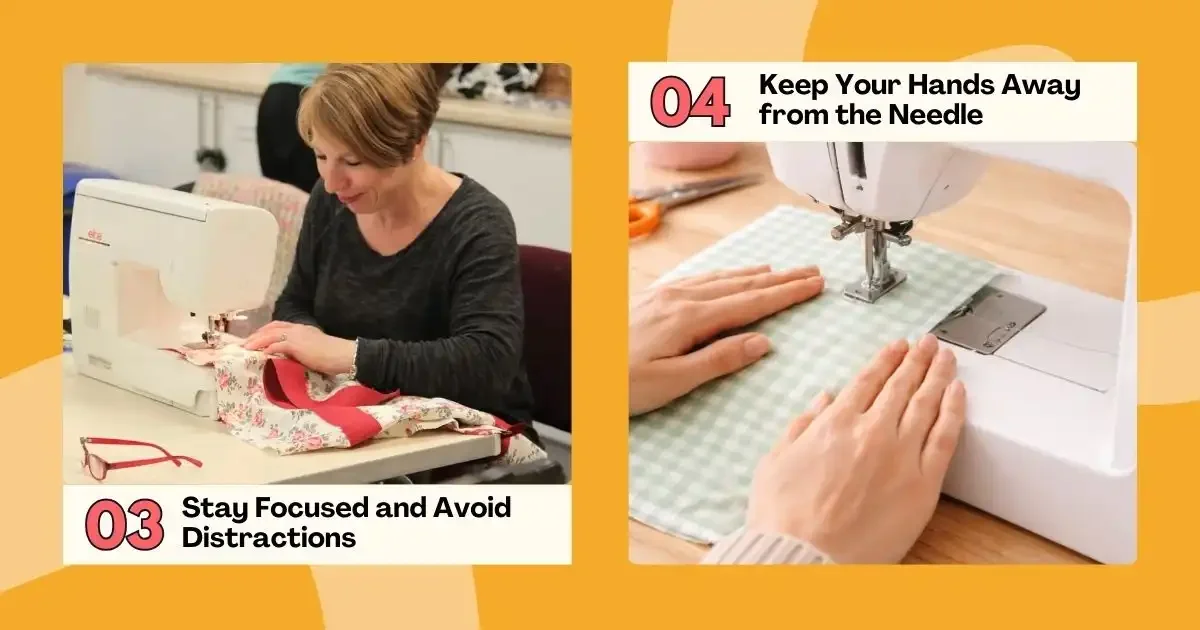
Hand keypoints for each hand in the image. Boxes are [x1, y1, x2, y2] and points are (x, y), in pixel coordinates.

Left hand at [242, 321, 356, 374]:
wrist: (342, 354)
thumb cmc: (332, 356)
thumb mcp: (314, 348)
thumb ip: (300, 349)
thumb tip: (288, 356)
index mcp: (302, 328)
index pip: (279, 326)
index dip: (266, 331)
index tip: (256, 338)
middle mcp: (297, 328)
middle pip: (271, 328)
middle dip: (257, 334)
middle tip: (246, 343)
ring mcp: (297, 335)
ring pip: (271, 335)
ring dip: (257, 341)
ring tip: (247, 348)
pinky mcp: (296, 344)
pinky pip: (277, 345)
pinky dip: (267, 348)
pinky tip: (261, 354)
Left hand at [629, 265, 823, 415]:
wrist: (576, 371)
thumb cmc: (621, 384)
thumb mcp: (673, 381)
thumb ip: (719, 359)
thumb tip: (762, 342)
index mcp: (690, 319)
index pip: (750, 303)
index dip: (786, 293)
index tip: (815, 284)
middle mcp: (679, 298)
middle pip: (740, 286)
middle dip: (779, 279)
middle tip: (811, 273)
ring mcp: (664, 294)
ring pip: (720, 279)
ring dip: (753, 275)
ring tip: (779, 272)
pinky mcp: (651, 298)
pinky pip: (698, 279)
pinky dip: (723, 275)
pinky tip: (727, 277)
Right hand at [746, 333, 966, 563]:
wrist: (805, 558)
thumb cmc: (784, 518)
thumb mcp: (775, 462)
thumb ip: (801, 426)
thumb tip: (823, 400)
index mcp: (834, 424)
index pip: (868, 380)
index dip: (885, 360)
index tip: (897, 347)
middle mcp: (871, 432)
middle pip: (902, 385)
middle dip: (916, 359)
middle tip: (927, 343)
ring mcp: (901, 456)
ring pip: (927, 403)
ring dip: (938, 375)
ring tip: (946, 357)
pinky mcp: (923, 485)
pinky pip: (946, 437)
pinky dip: (955, 410)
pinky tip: (959, 393)